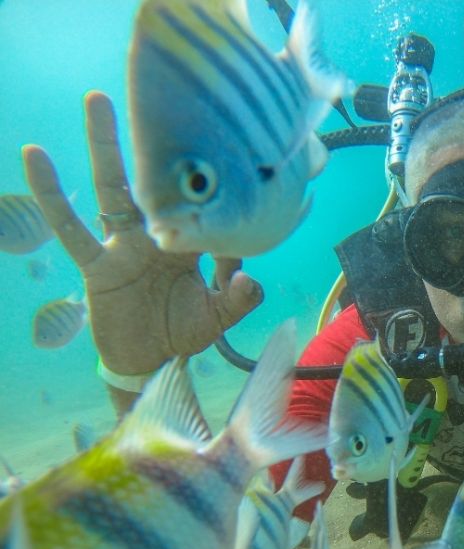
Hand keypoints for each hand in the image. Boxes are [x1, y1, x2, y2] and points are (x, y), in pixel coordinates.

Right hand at [22, 91, 261, 375]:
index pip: (207, 207)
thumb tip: (251, 279)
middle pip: (157, 181)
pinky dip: (52, 194)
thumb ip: (237, 298)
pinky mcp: (97, 263)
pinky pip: (71, 226)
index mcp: (191, 242)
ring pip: (114, 189)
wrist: (149, 362)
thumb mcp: (218, 317)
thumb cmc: (183, 332)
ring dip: (105, 146)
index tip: (237, 153)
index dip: (221, 190)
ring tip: (98, 101)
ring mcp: (125, 244)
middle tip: (163, 95)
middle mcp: (157, 234)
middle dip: (158, 143)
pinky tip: (36, 158)